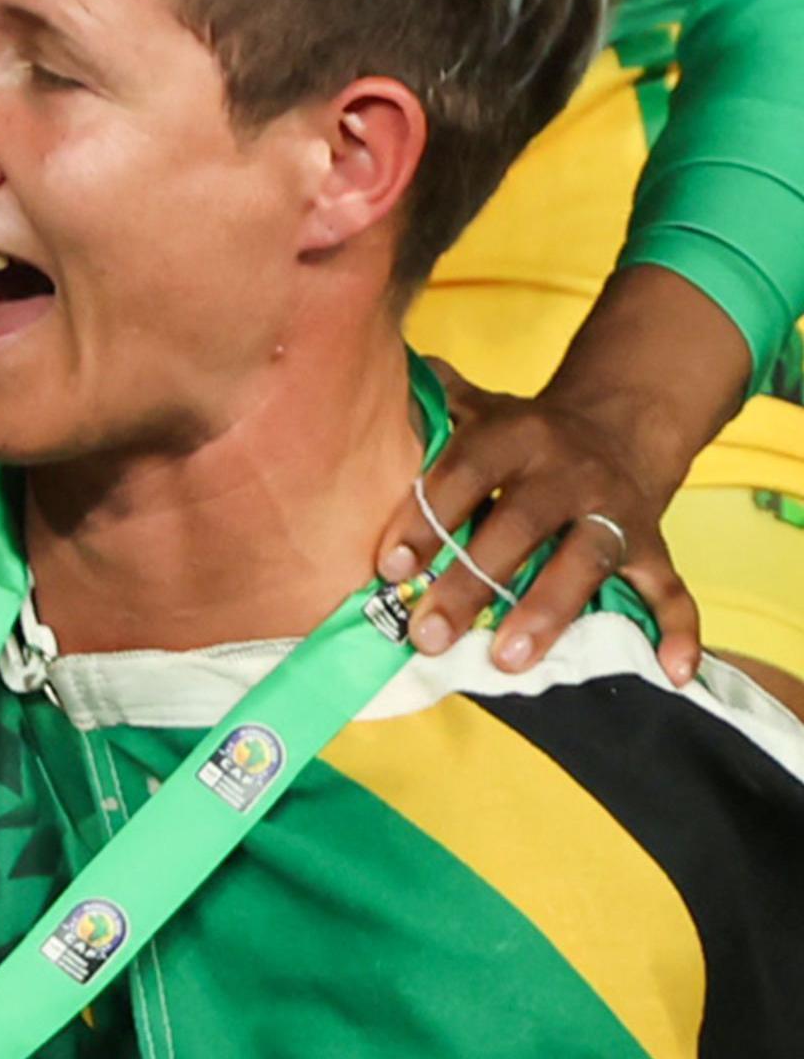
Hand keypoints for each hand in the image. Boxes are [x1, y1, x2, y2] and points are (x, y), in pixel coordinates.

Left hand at [380, 370, 700, 681]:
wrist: (619, 425)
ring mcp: (615, 509)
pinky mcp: (652, 544)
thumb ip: (430, 407)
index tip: (389, 568)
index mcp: (516, 437)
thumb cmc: (521, 436)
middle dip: (472, 582)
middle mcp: (569, 471)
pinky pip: (670, 588)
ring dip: (548, 612)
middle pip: (520, 526)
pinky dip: (678, 630)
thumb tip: (380, 387)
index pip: (465, 473)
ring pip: (586, 561)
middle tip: (428, 635)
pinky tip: (671, 671)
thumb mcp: (480, 411)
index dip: (427, 518)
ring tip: (507, 660)